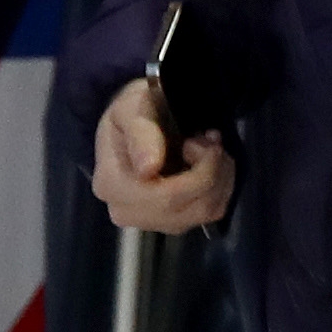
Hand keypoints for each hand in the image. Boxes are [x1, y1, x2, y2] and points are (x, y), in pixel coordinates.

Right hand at [92, 77, 235, 233]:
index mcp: (110, 185)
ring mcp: (149, 222)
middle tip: (212, 140)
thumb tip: (147, 170)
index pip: (166, 197)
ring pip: (204, 213)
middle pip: (188, 209)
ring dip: (220, 178)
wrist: (138, 119)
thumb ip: (141, 134)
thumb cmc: (135, 110)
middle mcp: (125, 212)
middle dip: (213, 172)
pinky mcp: (170, 222)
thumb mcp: (133, 108)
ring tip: (212, 148)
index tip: (205, 138)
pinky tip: (213, 164)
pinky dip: (221, 187)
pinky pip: (210, 214)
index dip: (200, 172)